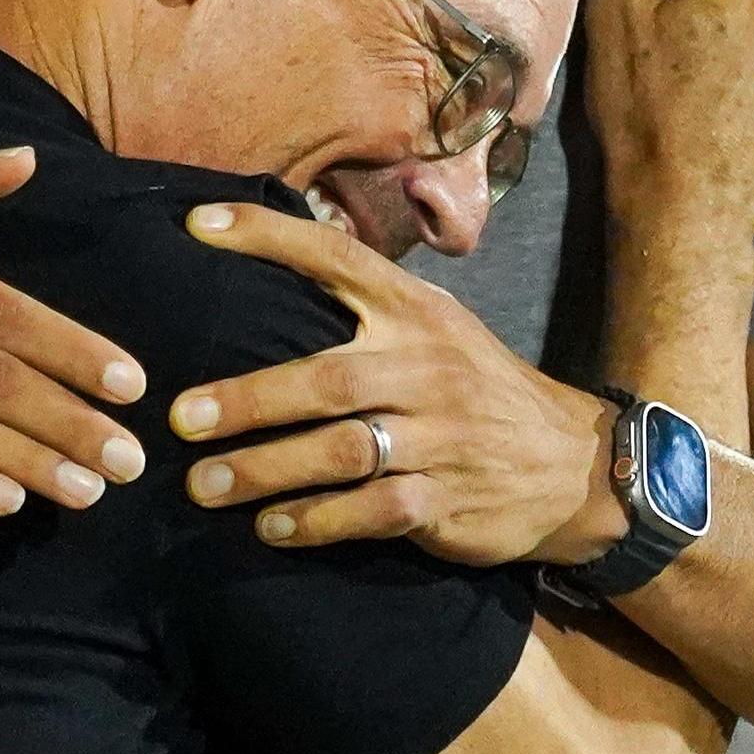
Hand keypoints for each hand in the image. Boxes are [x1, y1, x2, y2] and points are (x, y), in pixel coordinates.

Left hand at [171, 202, 627, 566]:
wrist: (572, 466)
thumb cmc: (476, 390)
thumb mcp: (437, 327)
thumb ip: (366, 305)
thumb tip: (270, 272)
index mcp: (418, 312)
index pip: (338, 256)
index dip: (268, 236)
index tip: (196, 226)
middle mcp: (428, 367)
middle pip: (327, 379)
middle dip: (249, 400)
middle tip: (181, 417)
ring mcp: (441, 437)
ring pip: (342, 452)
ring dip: (265, 471)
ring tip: (203, 485)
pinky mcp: (447, 501)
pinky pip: (371, 513)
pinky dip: (315, 522)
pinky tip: (270, 527)